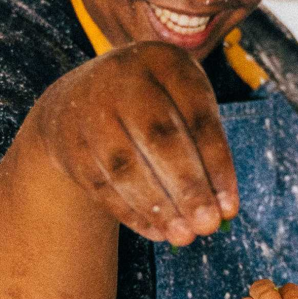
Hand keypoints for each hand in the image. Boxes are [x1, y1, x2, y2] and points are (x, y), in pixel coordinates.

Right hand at [37, 41, 237, 245]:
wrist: (78, 100)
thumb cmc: (152, 107)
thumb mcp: (181, 106)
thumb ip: (204, 149)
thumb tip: (224, 210)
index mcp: (163, 61)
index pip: (197, 117)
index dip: (216, 166)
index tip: (230, 209)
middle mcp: (123, 77)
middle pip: (160, 138)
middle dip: (188, 188)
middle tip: (209, 227)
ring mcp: (89, 107)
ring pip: (125, 165)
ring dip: (158, 207)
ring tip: (183, 236)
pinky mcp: (67, 141)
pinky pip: (100, 184)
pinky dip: (129, 213)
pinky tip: (155, 232)